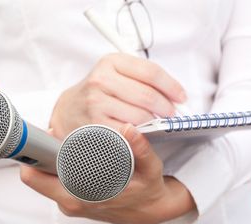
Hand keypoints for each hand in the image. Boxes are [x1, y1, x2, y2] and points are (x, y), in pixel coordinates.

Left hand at [20, 124, 194, 223]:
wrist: (152, 211)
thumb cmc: (148, 191)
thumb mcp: (150, 171)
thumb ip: (141, 150)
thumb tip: (130, 129)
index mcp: (78, 198)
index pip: (36, 176)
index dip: (36, 152)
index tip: (48, 132)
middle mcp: (69, 203)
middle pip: (36, 175)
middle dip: (42, 153)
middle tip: (57, 132)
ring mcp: (69, 203)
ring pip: (45, 177)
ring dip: (51, 159)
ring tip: (65, 141)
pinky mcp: (73, 200)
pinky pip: (55, 180)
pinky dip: (59, 166)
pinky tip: (72, 154)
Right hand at [50, 53, 186, 139]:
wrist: (69, 110)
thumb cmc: (100, 92)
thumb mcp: (116, 73)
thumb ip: (143, 78)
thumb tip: (176, 95)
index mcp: (110, 62)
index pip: (151, 72)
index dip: (171, 86)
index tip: (181, 97)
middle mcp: (101, 80)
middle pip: (147, 96)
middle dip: (166, 108)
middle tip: (171, 114)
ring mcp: (96, 103)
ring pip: (140, 116)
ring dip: (153, 123)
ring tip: (154, 123)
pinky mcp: (95, 124)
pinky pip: (128, 132)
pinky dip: (139, 134)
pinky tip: (141, 132)